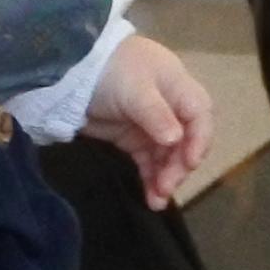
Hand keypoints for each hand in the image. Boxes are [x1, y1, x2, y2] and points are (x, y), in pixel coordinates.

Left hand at [87, 38, 216, 203]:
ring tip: (157, 201)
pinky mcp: (132, 139)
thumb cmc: (110, 69)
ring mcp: (151, 125)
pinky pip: (148, 163)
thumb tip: (175, 140)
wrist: (70, 68)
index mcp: (178, 87)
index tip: (190, 162)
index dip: (199, 140)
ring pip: (167, 156)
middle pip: (185, 141)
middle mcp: (170, 108)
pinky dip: (150, 179)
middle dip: (179, 166)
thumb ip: (156, 114)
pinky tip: (150, 198)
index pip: (199, 115)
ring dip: (166, 178)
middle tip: (166, 187)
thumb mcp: (134, 89)